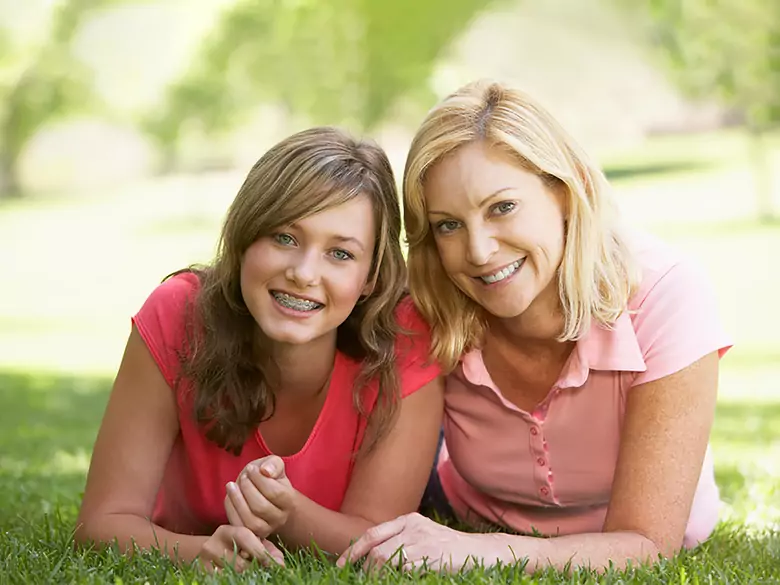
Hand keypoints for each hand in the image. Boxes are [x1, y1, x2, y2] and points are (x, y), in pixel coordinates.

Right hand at [198, 524, 284, 572]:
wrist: (209, 554)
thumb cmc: (237, 547)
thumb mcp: (252, 542)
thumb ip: (269, 550)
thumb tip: (280, 564)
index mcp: (226, 531)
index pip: (245, 538)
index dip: (260, 552)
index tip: (273, 564)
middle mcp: (212, 544)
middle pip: (239, 562)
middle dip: (254, 569)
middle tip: (263, 571)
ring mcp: (204, 562)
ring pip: (231, 575)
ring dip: (246, 577)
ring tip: (252, 574)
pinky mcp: (202, 574)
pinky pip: (222, 579)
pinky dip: (235, 580)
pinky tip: (239, 578)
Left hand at [224, 455, 295, 537]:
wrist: (265, 494)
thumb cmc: (270, 477)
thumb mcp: (275, 465)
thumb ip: (274, 464)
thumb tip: (266, 470)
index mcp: (290, 502)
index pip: (275, 493)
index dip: (259, 480)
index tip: (251, 469)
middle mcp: (280, 519)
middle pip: (261, 507)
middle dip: (247, 489)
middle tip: (242, 477)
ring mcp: (266, 529)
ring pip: (250, 520)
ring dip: (237, 500)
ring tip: (231, 485)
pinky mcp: (250, 534)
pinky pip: (238, 525)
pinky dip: (230, 509)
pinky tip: (229, 495)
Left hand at [337, 513, 502, 572]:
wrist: (481, 551)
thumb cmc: (449, 548)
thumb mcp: (423, 536)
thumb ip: (401, 541)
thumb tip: (373, 559)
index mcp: (408, 520)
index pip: (373, 533)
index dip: (354, 550)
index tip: (340, 565)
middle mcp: (413, 527)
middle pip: (376, 549)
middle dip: (363, 568)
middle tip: (357, 580)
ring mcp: (422, 541)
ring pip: (386, 559)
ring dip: (375, 576)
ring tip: (374, 582)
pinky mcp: (431, 556)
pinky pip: (404, 570)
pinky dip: (394, 578)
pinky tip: (394, 581)